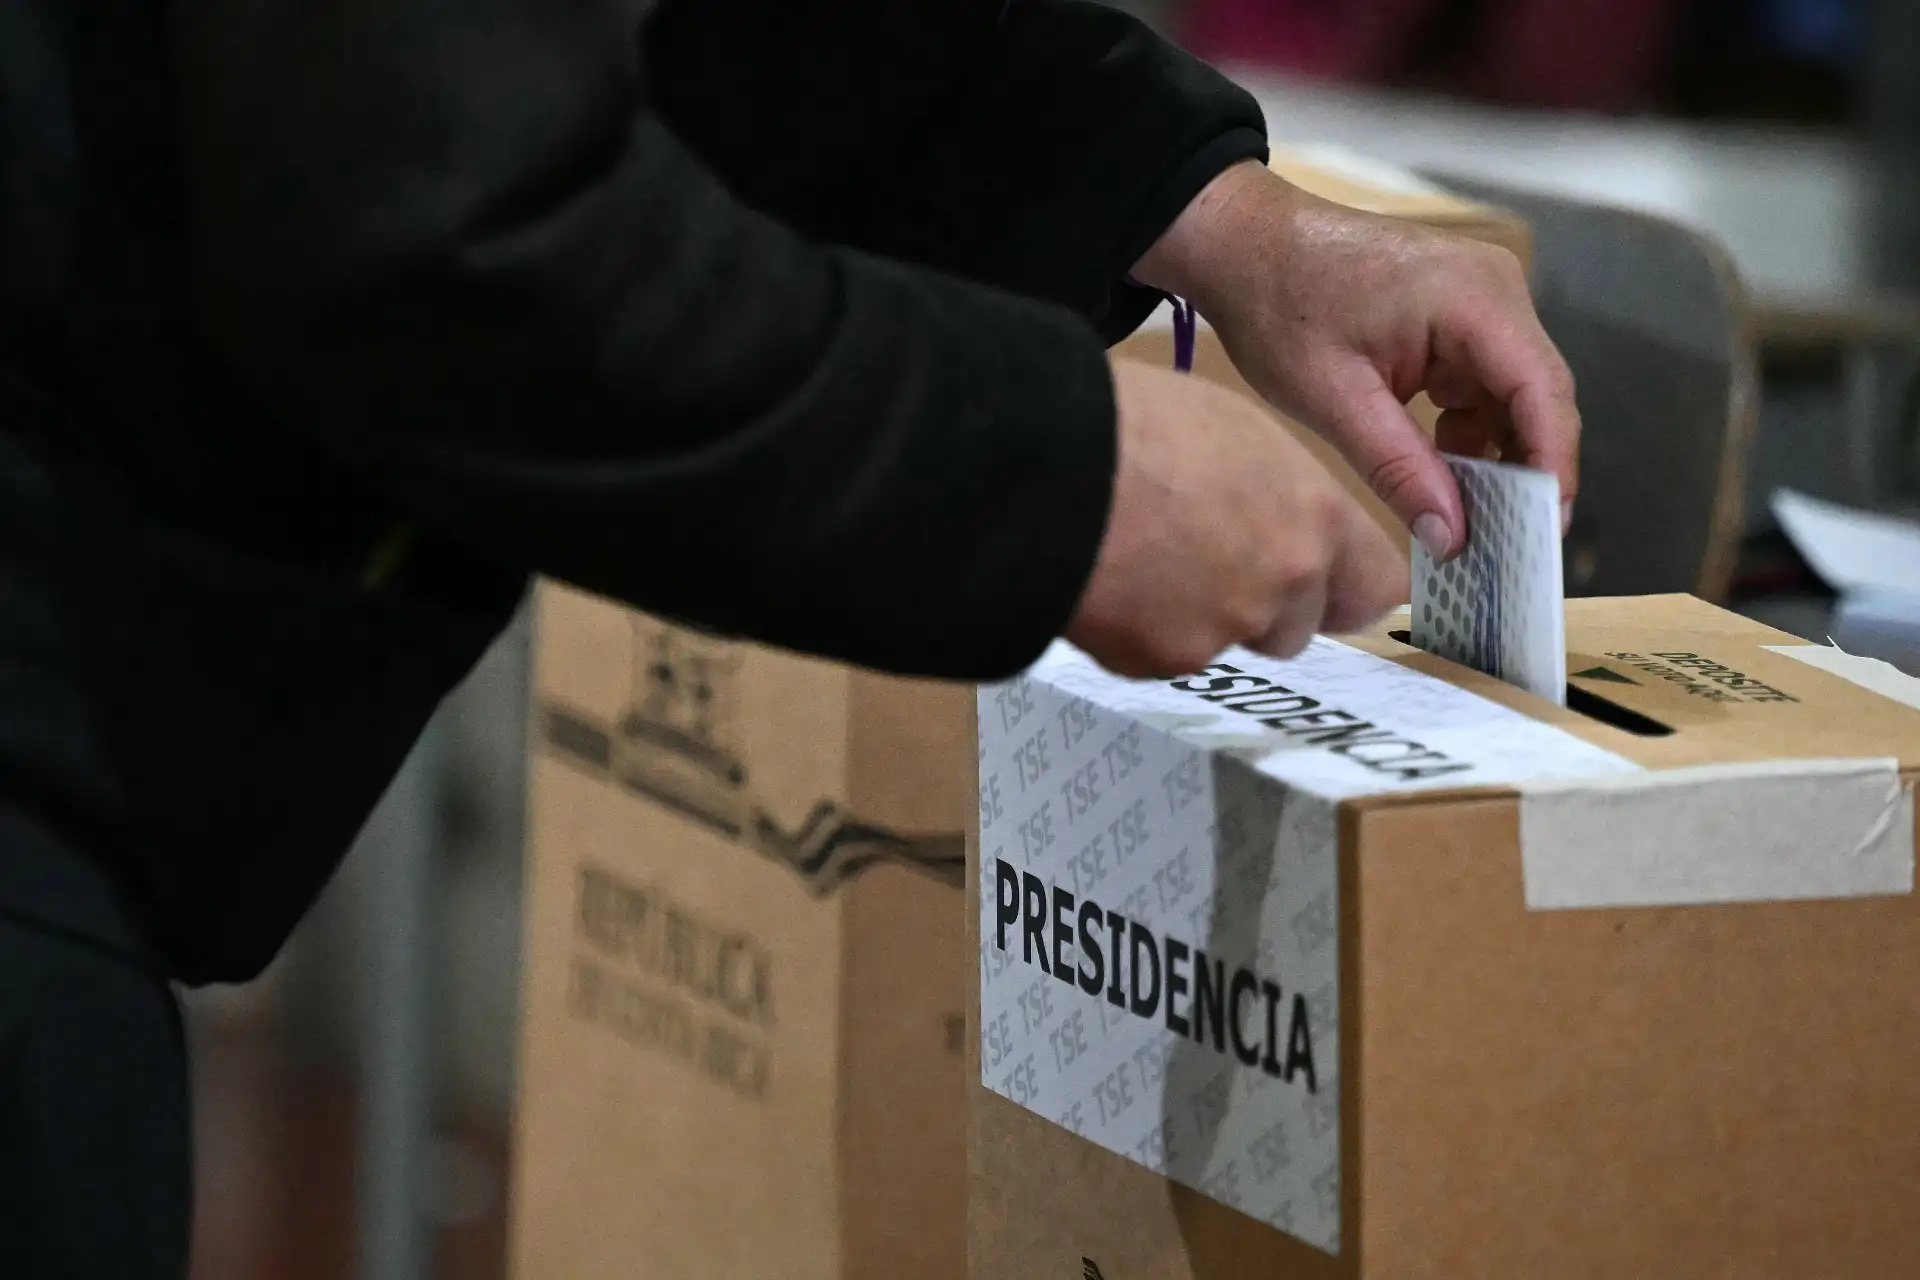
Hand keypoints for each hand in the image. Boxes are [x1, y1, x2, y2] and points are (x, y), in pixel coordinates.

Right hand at [1066, 358, 1407, 677]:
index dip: (1347, 586)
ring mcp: (1224, 630)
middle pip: (1298, 625)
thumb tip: (1274, 514)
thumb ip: (1277, 492)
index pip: (1377, 586)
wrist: (1052, 471)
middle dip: (1264, 607)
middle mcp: (1282, 584)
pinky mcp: (1162, 661)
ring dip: (1200, 619)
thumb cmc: (1136, 424)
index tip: (1327, 581)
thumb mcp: (1235, 431)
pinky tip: (1109, 581)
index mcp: (1312, 515)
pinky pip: (1163, 656)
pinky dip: (1141, 631)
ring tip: (1145, 561)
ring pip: (1227, 642)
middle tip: (1209, 561)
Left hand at [1133, 161, 1579, 559]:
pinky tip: (1440, 479)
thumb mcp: (1335, 399)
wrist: (1244, 246)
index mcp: (1475, 298)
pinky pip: (1481, 385)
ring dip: (1493, 457)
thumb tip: (1453, 538)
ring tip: (1469, 524)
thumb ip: (1400, 469)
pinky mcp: (1457, 318)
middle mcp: (1494, 291)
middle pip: (1536, 395)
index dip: (1552, 466)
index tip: (1544, 532)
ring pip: (1510, 396)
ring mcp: (1479, 301)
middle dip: (1524, 471)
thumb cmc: (1279, 306)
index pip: (1543, 391)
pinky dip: (1466, 434)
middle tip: (1507, 545)